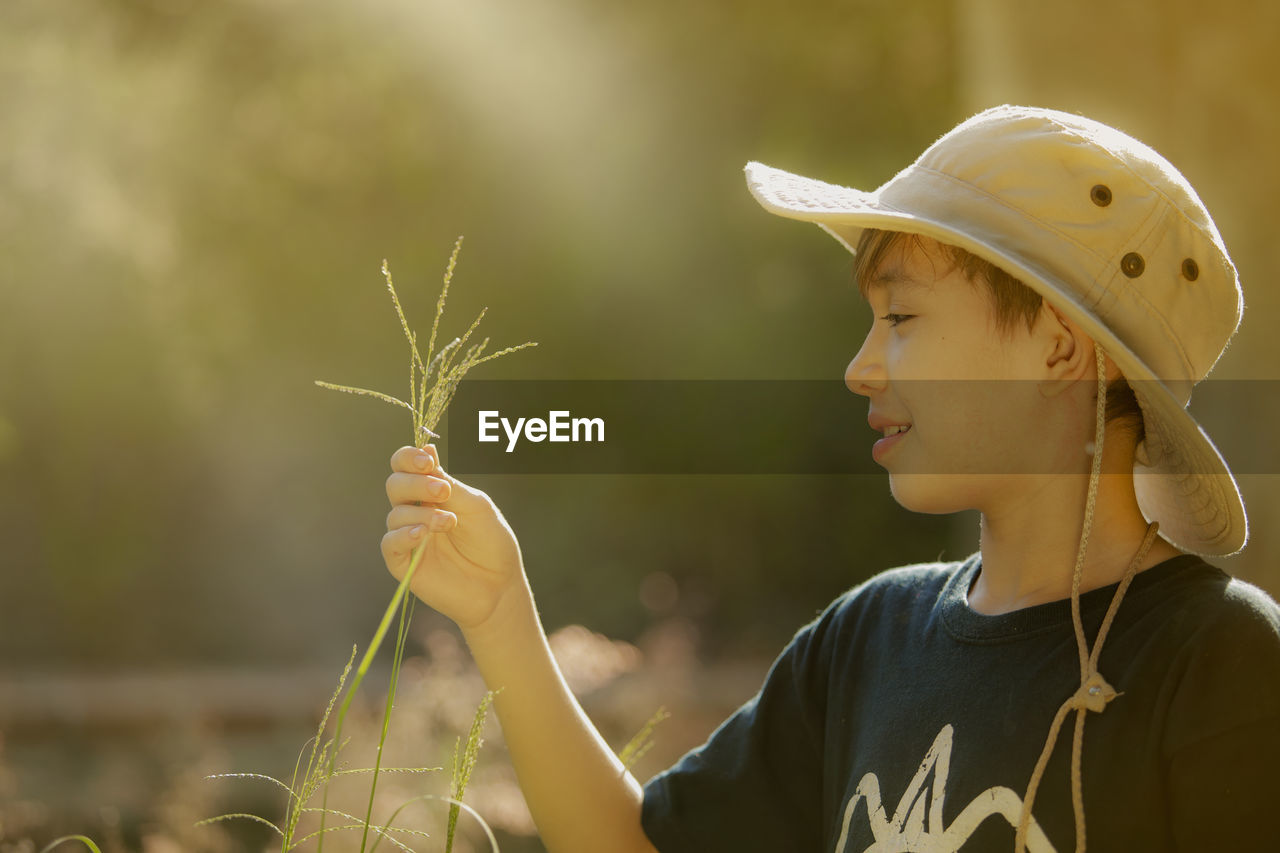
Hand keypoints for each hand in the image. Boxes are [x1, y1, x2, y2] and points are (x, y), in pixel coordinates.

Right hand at [381, 445, 526, 633]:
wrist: (499, 586)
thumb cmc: (491, 543)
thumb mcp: (475, 506)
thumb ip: (448, 482)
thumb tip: (427, 449)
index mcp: (432, 493)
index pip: (405, 466)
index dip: (409, 458)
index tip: (427, 461)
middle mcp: (416, 511)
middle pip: (395, 485)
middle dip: (417, 484)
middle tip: (444, 492)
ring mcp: (408, 537)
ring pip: (395, 514)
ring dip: (422, 513)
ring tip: (449, 523)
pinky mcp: (403, 563)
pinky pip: (389, 543)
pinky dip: (403, 535)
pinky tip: (422, 534)